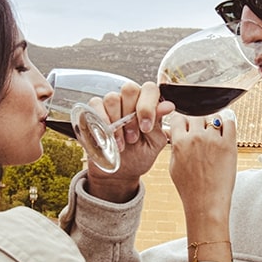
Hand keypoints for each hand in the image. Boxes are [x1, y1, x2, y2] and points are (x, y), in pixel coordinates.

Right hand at [85, 81, 173, 202]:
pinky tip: (106, 137)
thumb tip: (168, 106)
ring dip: (117, 124)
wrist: (119, 173)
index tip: (146, 128)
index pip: (150, 89)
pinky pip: (95, 105)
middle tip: (132, 137)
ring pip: (112, 98)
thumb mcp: (153, 144)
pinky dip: (101, 122)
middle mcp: (129, 101)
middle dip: (131, 115)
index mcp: (147, 105)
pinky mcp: (93, 111)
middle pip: (129, 89)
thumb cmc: (139, 157)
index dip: (147, 106)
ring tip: (121, 143)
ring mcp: (111, 105)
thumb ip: (159, 125)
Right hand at [168, 111, 237, 237]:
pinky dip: (228, 123)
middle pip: (196, 115)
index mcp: (179, 143)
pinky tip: (225, 131)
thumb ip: (174, 147)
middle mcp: (196, 138)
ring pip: (213, 117)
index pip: (179, 117)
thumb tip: (175, 133)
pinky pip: (230, 123)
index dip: (183, 120)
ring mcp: (213, 140)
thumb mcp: (173, 166)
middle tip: (202, 130)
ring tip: (214, 133)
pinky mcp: (228, 145)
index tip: (187, 124)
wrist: (206, 203)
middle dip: (198, 121)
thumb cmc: (190, 189)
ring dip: (213, 122)